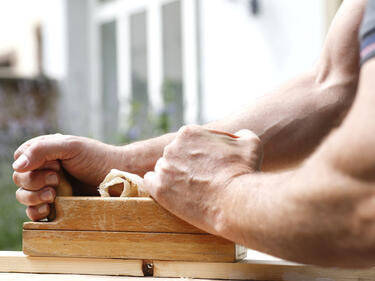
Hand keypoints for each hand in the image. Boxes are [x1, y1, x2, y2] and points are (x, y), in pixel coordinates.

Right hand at [12, 134, 122, 220]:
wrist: (118, 177)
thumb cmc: (97, 158)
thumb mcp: (70, 147)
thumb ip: (42, 150)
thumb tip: (17, 166)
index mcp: (45, 153)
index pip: (20, 160)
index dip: (30, 165)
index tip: (54, 164)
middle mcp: (44, 170)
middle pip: (20, 180)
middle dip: (35, 181)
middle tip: (57, 179)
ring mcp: (50, 188)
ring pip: (24, 197)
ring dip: (34, 197)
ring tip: (53, 195)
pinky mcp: (56, 205)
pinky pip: (35, 213)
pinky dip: (36, 212)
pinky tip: (49, 208)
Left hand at [144, 125, 262, 235]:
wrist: (235, 201)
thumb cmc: (243, 171)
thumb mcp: (250, 143)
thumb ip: (240, 134)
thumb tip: (238, 135)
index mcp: (189, 133)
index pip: (187, 142)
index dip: (198, 154)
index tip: (206, 166)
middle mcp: (172, 147)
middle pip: (174, 155)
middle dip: (185, 165)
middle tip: (200, 179)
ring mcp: (164, 168)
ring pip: (163, 169)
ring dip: (173, 177)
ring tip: (189, 190)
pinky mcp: (159, 190)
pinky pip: (150, 183)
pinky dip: (159, 188)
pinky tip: (172, 193)